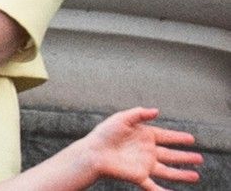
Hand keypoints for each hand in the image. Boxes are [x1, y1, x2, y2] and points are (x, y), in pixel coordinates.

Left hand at [84, 108, 201, 188]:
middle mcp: (147, 151)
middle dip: (185, 157)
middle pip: (170, 155)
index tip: (192, 139)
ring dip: (182, 174)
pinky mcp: (139, 176)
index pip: (165, 136)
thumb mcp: (121, 118)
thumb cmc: (104, 134)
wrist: (92, 152)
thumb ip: (139, 113)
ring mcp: (144, 165)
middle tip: (199, 158)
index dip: (178, 138)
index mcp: (143, 135)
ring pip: (168, 171)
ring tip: (196, 176)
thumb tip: (157, 111)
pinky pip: (154, 187)